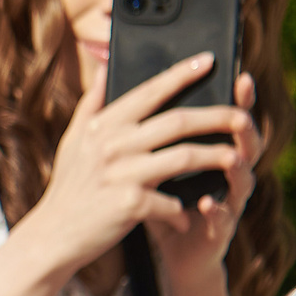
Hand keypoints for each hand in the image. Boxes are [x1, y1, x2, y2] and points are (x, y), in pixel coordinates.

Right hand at [18, 56, 255, 284]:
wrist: (53, 234)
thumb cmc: (68, 188)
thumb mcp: (73, 141)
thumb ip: (91, 104)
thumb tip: (104, 68)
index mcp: (102, 127)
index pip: (149, 92)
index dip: (181, 74)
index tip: (208, 60)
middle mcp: (111, 146)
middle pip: (177, 121)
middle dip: (217, 115)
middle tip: (243, 115)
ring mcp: (121, 174)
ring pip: (184, 156)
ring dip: (216, 157)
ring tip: (236, 158)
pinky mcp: (129, 204)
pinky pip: (171, 201)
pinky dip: (183, 209)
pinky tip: (188, 216)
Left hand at [147, 71, 261, 293]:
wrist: (166, 251)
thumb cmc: (156, 200)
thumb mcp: (145, 165)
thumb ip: (136, 132)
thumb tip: (109, 86)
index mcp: (209, 152)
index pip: (223, 119)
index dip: (235, 99)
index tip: (237, 76)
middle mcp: (226, 174)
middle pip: (244, 144)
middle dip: (243, 128)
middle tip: (240, 115)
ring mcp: (227, 202)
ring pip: (242, 180)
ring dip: (236, 168)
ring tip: (231, 157)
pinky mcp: (218, 231)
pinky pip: (222, 219)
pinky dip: (216, 210)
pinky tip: (207, 202)